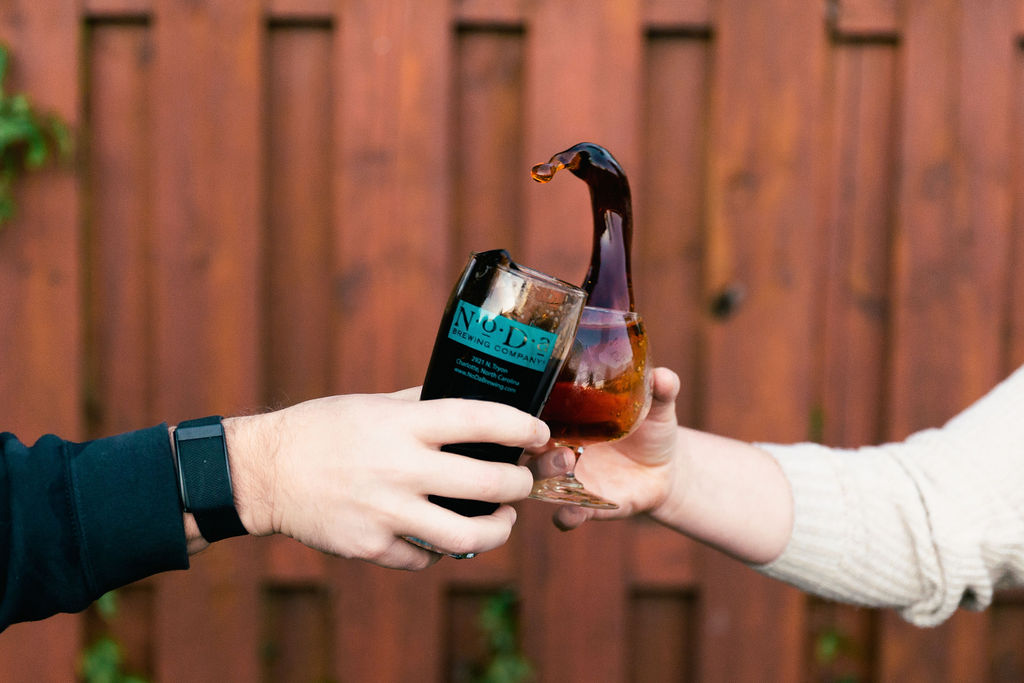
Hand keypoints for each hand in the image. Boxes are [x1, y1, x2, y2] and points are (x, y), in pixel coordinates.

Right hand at [222, 389, 549, 568]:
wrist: (266, 472)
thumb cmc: (323, 430)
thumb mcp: (374, 404)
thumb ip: (422, 405)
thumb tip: (471, 403)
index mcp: (404, 425)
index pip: (481, 420)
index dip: (522, 426)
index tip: (540, 433)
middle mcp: (401, 468)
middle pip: (489, 485)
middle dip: (519, 486)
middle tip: (521, 483)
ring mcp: (387, 513)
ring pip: (468, 537)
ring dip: (498, 530)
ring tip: (501, 521)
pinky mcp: (372, 547)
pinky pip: (425, 558)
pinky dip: (438, 550)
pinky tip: (437, 536)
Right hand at [530, 367, 682, 530]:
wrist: (667, 469)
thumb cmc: (652, 431)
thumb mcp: (657, 408)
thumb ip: (661, 390)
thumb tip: (663, 375)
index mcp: (571, 421)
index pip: (538, 413)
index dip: (530, 408)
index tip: (531, 399)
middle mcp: (562, 449)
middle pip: (529, 445)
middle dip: (530, 441)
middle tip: (549, 432)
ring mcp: (573, 479)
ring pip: (540, 480)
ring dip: (546, 473)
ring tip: (566, 463)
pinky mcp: (588, 505)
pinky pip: (568, 515)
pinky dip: (566, 517)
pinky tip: (569, 514)